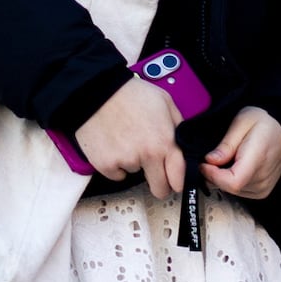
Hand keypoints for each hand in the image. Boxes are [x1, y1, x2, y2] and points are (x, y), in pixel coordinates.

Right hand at [72, 78, 187, 199]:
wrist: (96, 91)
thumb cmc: (130, 94)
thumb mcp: (165, 102)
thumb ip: (178, 126)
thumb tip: (183, 145)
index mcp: (164, 142)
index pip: (178, 179)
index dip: (177, 182)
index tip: (173, 181)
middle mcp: (147, 156)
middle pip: (159, 189)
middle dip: (158, 183)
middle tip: (151, 170)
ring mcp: (125, 161)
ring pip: (135, 175)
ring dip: (133, 163)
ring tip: (125, 139)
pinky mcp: (105, 165)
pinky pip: (116, 174)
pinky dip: (115, 164)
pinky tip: (113, 144)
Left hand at [201, 107, 280, 198]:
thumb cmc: (263, 124)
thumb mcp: (242, 121)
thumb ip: (226, 144)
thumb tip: (210, 160)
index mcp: (258, 158)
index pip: (233, 182)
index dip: (213, 176)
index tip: (204, 163)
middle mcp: (263, 178)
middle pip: (229, 187)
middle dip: (213, 174)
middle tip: (212, 157)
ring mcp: (263, 188)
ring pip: (231, 191)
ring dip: (221, 178)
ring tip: (226, 159)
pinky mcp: (262, 192)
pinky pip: (238, 192)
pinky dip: (230, 181)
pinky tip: (233, 167)